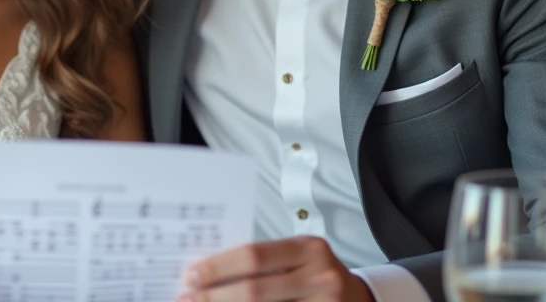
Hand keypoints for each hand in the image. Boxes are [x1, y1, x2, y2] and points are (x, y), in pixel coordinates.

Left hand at [179, 237, 374, 301]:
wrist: (358, 299)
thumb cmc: (314, 274)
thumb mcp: (296, 258)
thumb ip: (262, 263)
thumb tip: (207, 273)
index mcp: (309, 249)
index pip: (254, 256)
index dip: (219, 267)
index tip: (190, 275)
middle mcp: (321, 277)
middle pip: (255, 290)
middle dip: (215, 297)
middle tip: (187, 299)